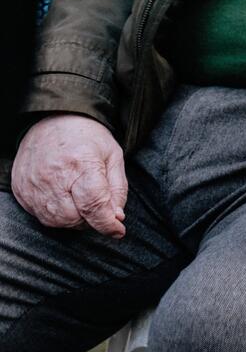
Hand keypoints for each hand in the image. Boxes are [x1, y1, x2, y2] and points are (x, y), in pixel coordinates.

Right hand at [10, 115, 126, 236]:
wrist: (53, 120)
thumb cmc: (88, 138)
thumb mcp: (113, 156)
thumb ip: (117, 189)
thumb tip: (116, 218)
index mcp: (82, 164)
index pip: (94, 205)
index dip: (107, 223)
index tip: (118, 231)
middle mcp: (54, 177)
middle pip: (74, 218)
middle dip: (90, 219)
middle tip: (96, 204)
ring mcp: (34, 185)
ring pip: (56, 221)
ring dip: (73, 219)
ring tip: (80, 199)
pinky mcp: (22, 190)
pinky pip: (40, 216)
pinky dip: (56, 214)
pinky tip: (64, 198)